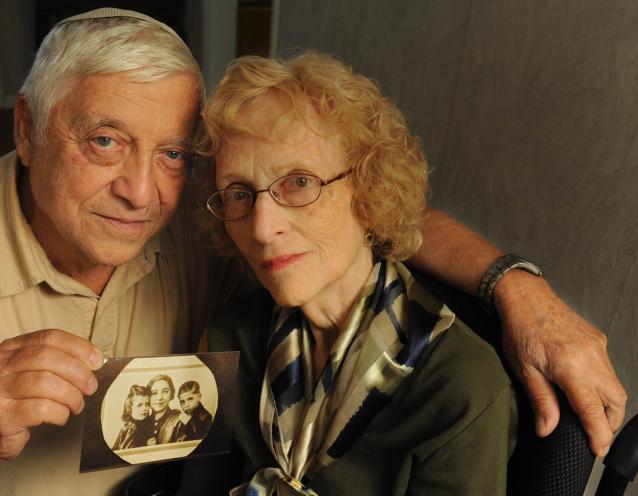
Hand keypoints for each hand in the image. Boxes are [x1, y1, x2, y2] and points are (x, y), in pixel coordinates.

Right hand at [0, 329, 102, 459]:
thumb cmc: (19, 398)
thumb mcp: (31, 372)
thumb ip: (56, 362)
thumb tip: (93, 361)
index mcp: (13, 349)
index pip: (49, 337)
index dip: (78, 346)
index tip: (97, 360)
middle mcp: (2, 365)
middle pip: (47, 357)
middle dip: (78, 372)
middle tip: (90, 387)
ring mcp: (0, 389)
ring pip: (44, 382)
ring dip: (71, 395)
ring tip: (76, 405)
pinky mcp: (2, 415)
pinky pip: (39, 409)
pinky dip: (59, 412)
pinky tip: (61, 416)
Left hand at [494, 271, 626, 456]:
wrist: (526, 297)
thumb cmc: (520, 329)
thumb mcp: (524, 370)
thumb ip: (541, 401)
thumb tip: (547, 429)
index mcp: (570, 367)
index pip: (594, 411)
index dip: (598, 435)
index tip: (597, 449)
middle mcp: (590, 356)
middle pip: (615, 401)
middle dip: (609, 422)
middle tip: (593, 434)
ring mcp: (597, 347)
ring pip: (616, 385)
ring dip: (607, 404)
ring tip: (588, 414)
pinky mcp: (598, 339)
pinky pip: (608, 369)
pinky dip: (602, 384)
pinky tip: (585, 387)